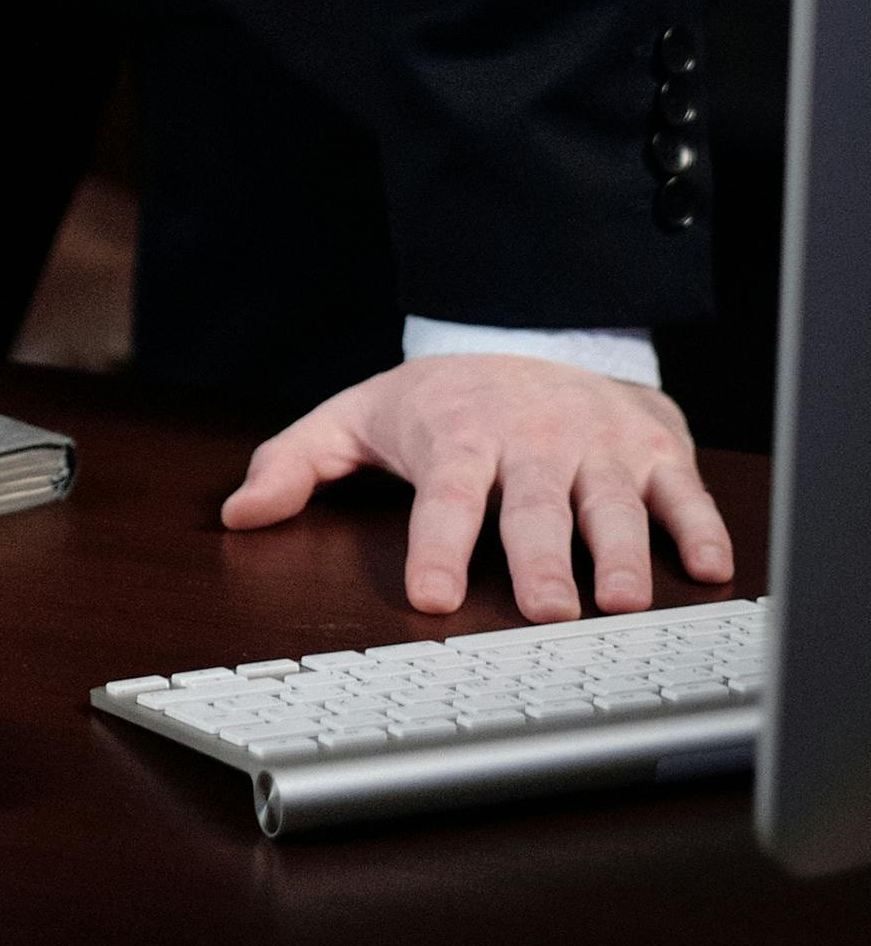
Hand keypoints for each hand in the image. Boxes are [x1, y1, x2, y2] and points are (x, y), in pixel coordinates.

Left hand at [221, 350, 735, 620]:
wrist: (537, 335)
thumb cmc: (445, 400)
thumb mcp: (359, 416)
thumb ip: (297, 462)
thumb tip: (237, 512)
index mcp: (458, 437)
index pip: (444, 498)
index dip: (438, 546)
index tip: (432, 597)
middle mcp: (531, 439)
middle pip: (534, 506)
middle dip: (540, 558)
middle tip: (546, 611)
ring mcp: (596, 443)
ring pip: (612, 503)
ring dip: (620, 553)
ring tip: (619, 602)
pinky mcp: (653, 448)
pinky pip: (682, 491)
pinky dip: (698, 527)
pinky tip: (707, 569)